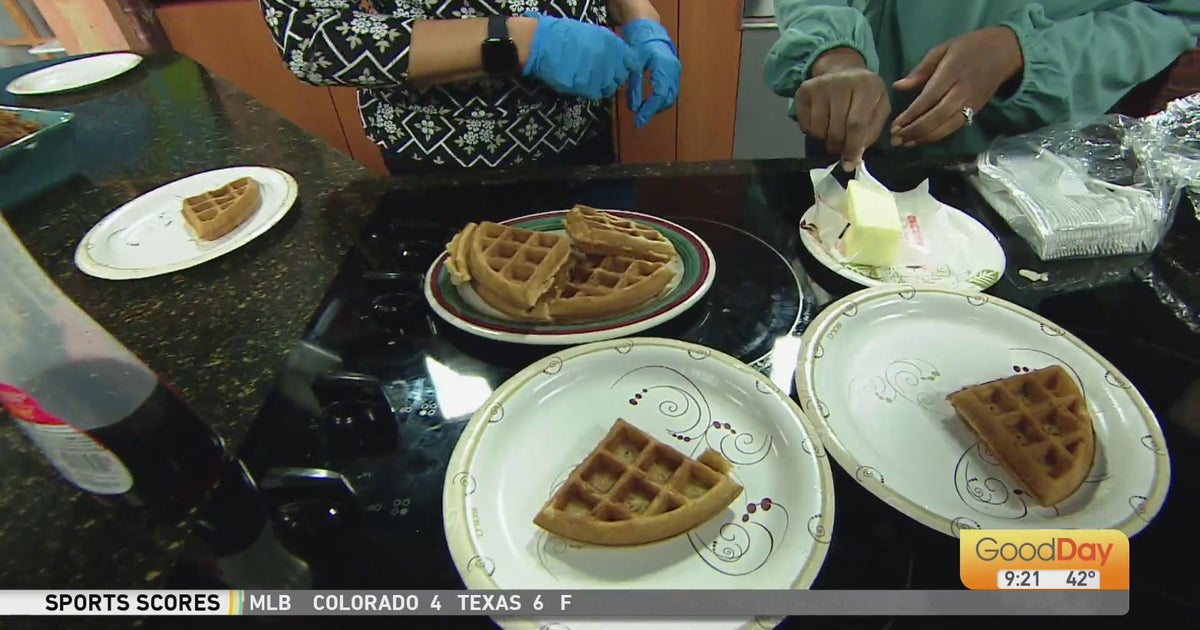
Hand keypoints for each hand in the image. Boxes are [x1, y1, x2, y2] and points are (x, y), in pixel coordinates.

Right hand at [521, 12, 637, 100]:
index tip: (619, 70)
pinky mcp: (589, 87)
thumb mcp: (592, 34)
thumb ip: (608, 47)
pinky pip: (596, 94)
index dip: (626, 68)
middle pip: (621, 77)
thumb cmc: (564, 35)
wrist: (544, 44)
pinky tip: (582, 84)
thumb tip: (615, 59)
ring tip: (589, 80)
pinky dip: (591, 92)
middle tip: (601, 75)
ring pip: (609, 88)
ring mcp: (601, 75)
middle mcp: (611, 60)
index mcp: (613, 44)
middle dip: (613, 78)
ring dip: (602, 86)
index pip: (631, 62)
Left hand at [621, 19, 680, 127]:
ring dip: (658, 106)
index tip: (639, 121)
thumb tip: (633, 109)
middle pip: (667, 98)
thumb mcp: (633, 65)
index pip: (659, 95)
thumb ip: (634, 87)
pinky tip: (649, 103)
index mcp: (663, 66)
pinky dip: (661, 100)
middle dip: (653, 110)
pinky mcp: (674, 73)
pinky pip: (671, 91)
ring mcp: (676, 72)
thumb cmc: (639, 44)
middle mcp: (673, 70)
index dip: (649, 110)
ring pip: (671, 97)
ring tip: (643, 111)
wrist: (648, 29)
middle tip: (639, 118)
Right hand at [795, 48, 889, 170]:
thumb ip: (871, 133)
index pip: (856, 124)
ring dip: (825, 139)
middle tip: (841, 150)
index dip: (852, 147)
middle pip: (836, 129)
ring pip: (819, 129)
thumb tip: (855, 157)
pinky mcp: (804, 90)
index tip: (850, 163)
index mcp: (866, 86)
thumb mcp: (879, 108)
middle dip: (838, 147)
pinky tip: (822, 121)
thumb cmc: (865, 94)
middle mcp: (841, 82)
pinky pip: (805, 124)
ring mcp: (820, 85)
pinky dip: (813, 131)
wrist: (843, 69)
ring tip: (833, 130)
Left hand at [890, 27, 1023, 146]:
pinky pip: (956, 126)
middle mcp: (962, 90)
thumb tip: (898, 86)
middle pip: (937, 116)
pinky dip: (938, 135)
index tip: (894, 125)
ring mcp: (972, 102)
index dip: (911, 114)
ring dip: (925, 137)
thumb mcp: (944, 49)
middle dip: (915, 130)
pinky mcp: (977, 109)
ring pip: (947, 125)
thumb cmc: (970, 46)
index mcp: (952, 72)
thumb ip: (921, 70)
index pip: (929, 98)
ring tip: (905, 143)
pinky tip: (923, 139)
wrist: (1006, 51)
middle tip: (895, 140)